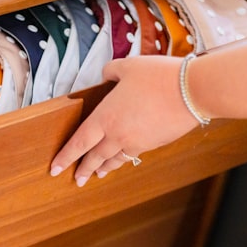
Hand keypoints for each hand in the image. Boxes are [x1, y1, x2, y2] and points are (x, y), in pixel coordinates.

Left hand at [50, 55, 200, 185]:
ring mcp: (136, 142)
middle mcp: (117, 135)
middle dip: (82, 169)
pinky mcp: (153, 143)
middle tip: (75, 180)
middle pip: (94, 157)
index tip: (54, 168)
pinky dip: (122, 160)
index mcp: (105, 117)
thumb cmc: (159, 77)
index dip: (65, 157)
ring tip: (96, 174)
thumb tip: (106, 76)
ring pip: (114, 159)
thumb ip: (111, 72)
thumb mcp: (128, 67)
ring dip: (103, 168)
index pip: (79, 142)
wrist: (192, 92)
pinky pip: (131, 154)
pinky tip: (121, 160)